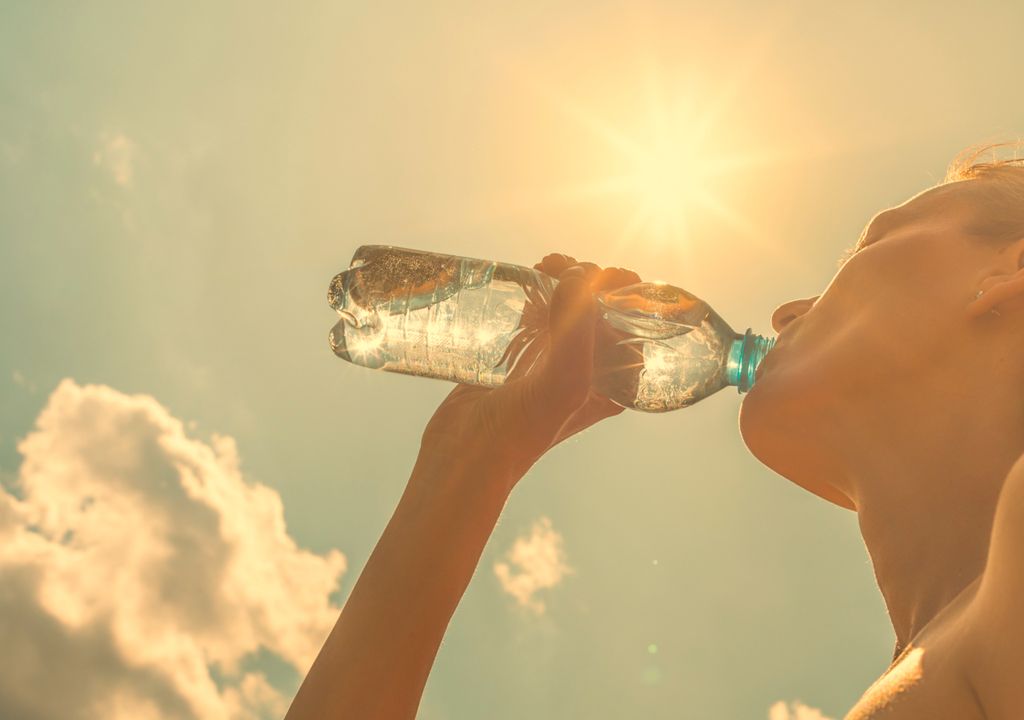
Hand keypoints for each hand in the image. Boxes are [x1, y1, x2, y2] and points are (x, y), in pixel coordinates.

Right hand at [416, 253, 641, 492]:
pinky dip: (536, 291)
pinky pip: (537, 313)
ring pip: (568, 306)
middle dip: (589, 278)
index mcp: (611, 382)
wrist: (464, 455)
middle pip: (600, 309)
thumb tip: (579, 275)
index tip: (601, 272)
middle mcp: (587, 370)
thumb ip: (577, 330)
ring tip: (545, 266)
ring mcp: (551, 361)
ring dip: (563, 279)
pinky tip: (528, 277)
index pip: (632, 325)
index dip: (623, 292)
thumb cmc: (519, 431)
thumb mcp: (563, 383)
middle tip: (564, 267)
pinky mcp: (519, 355)